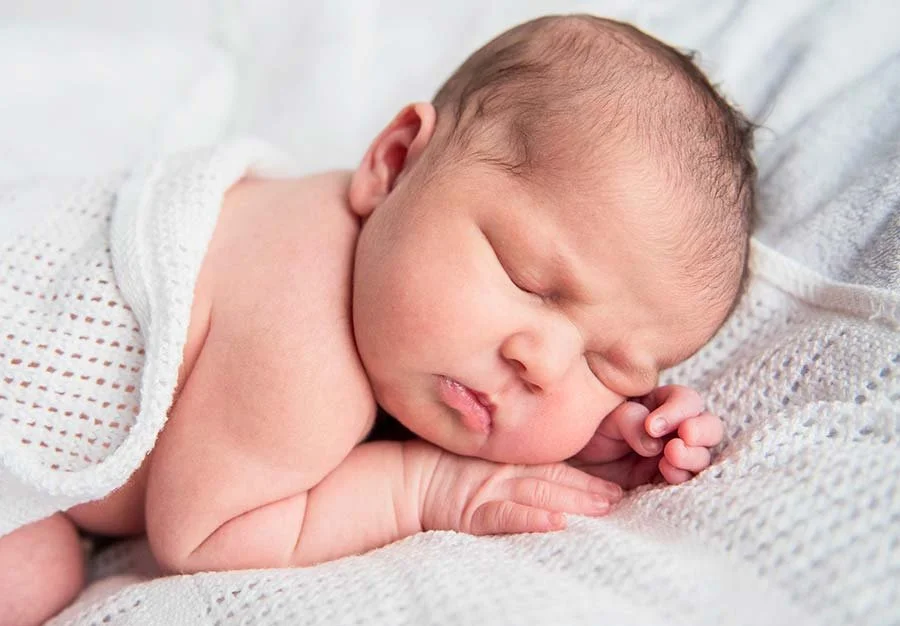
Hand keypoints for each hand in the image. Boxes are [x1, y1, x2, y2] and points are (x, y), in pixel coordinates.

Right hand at [422, 451, 622, 534]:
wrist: (401, 481)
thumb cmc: (438, 470)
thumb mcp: (479, 463)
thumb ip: (509, 466)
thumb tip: (549, 490)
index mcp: (507, 462)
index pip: (554, 468)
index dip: (585, 477)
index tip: (614, 488)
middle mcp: (503, 473)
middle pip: (553, 480)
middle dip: (588, 490)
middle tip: (618, 499)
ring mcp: (487, 491)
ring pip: (537, 494)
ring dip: (572, 501)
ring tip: (602, 507)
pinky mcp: (471, 513)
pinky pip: (503, 516)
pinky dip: (529, 519)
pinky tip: (554, 524)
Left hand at [570, 385, 723, 488]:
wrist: (573, 462)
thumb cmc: (589, 430)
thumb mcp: (606, 417)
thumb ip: (630, 421)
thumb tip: (655, 442)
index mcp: (662, 404)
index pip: (686, 401)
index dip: (679, 411)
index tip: (653, 426)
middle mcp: (675, 430)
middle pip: (708, 426)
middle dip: (701, 432)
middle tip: (683, 438)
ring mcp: (673, 457)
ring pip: (702, 455)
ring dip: (693, 456)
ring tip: (670, 459)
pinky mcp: (666, 480)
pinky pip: (687, 480)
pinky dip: (682, 477)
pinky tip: (667, 474)